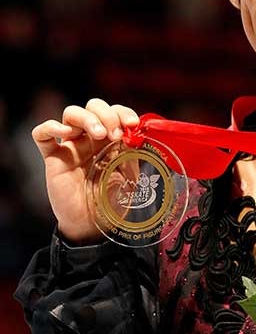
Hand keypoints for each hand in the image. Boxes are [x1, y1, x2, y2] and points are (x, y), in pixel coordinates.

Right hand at [32, 98, 139, 243]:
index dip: (123, 112)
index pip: (115, 113)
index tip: (132, 124)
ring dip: (87, 118)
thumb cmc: (112, 203)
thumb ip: (132, 154)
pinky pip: (42, 134)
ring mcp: (71, 147)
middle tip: (115, 134)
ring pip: (71, 114)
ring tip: (100, 134)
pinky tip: (66, 134)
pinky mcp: (53, 158)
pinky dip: (52, 127)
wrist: (93, 226)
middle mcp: (90, 139)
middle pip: (92, 107)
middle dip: (106, 114)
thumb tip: (136, 133)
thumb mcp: (131, 176)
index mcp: (112, 140)